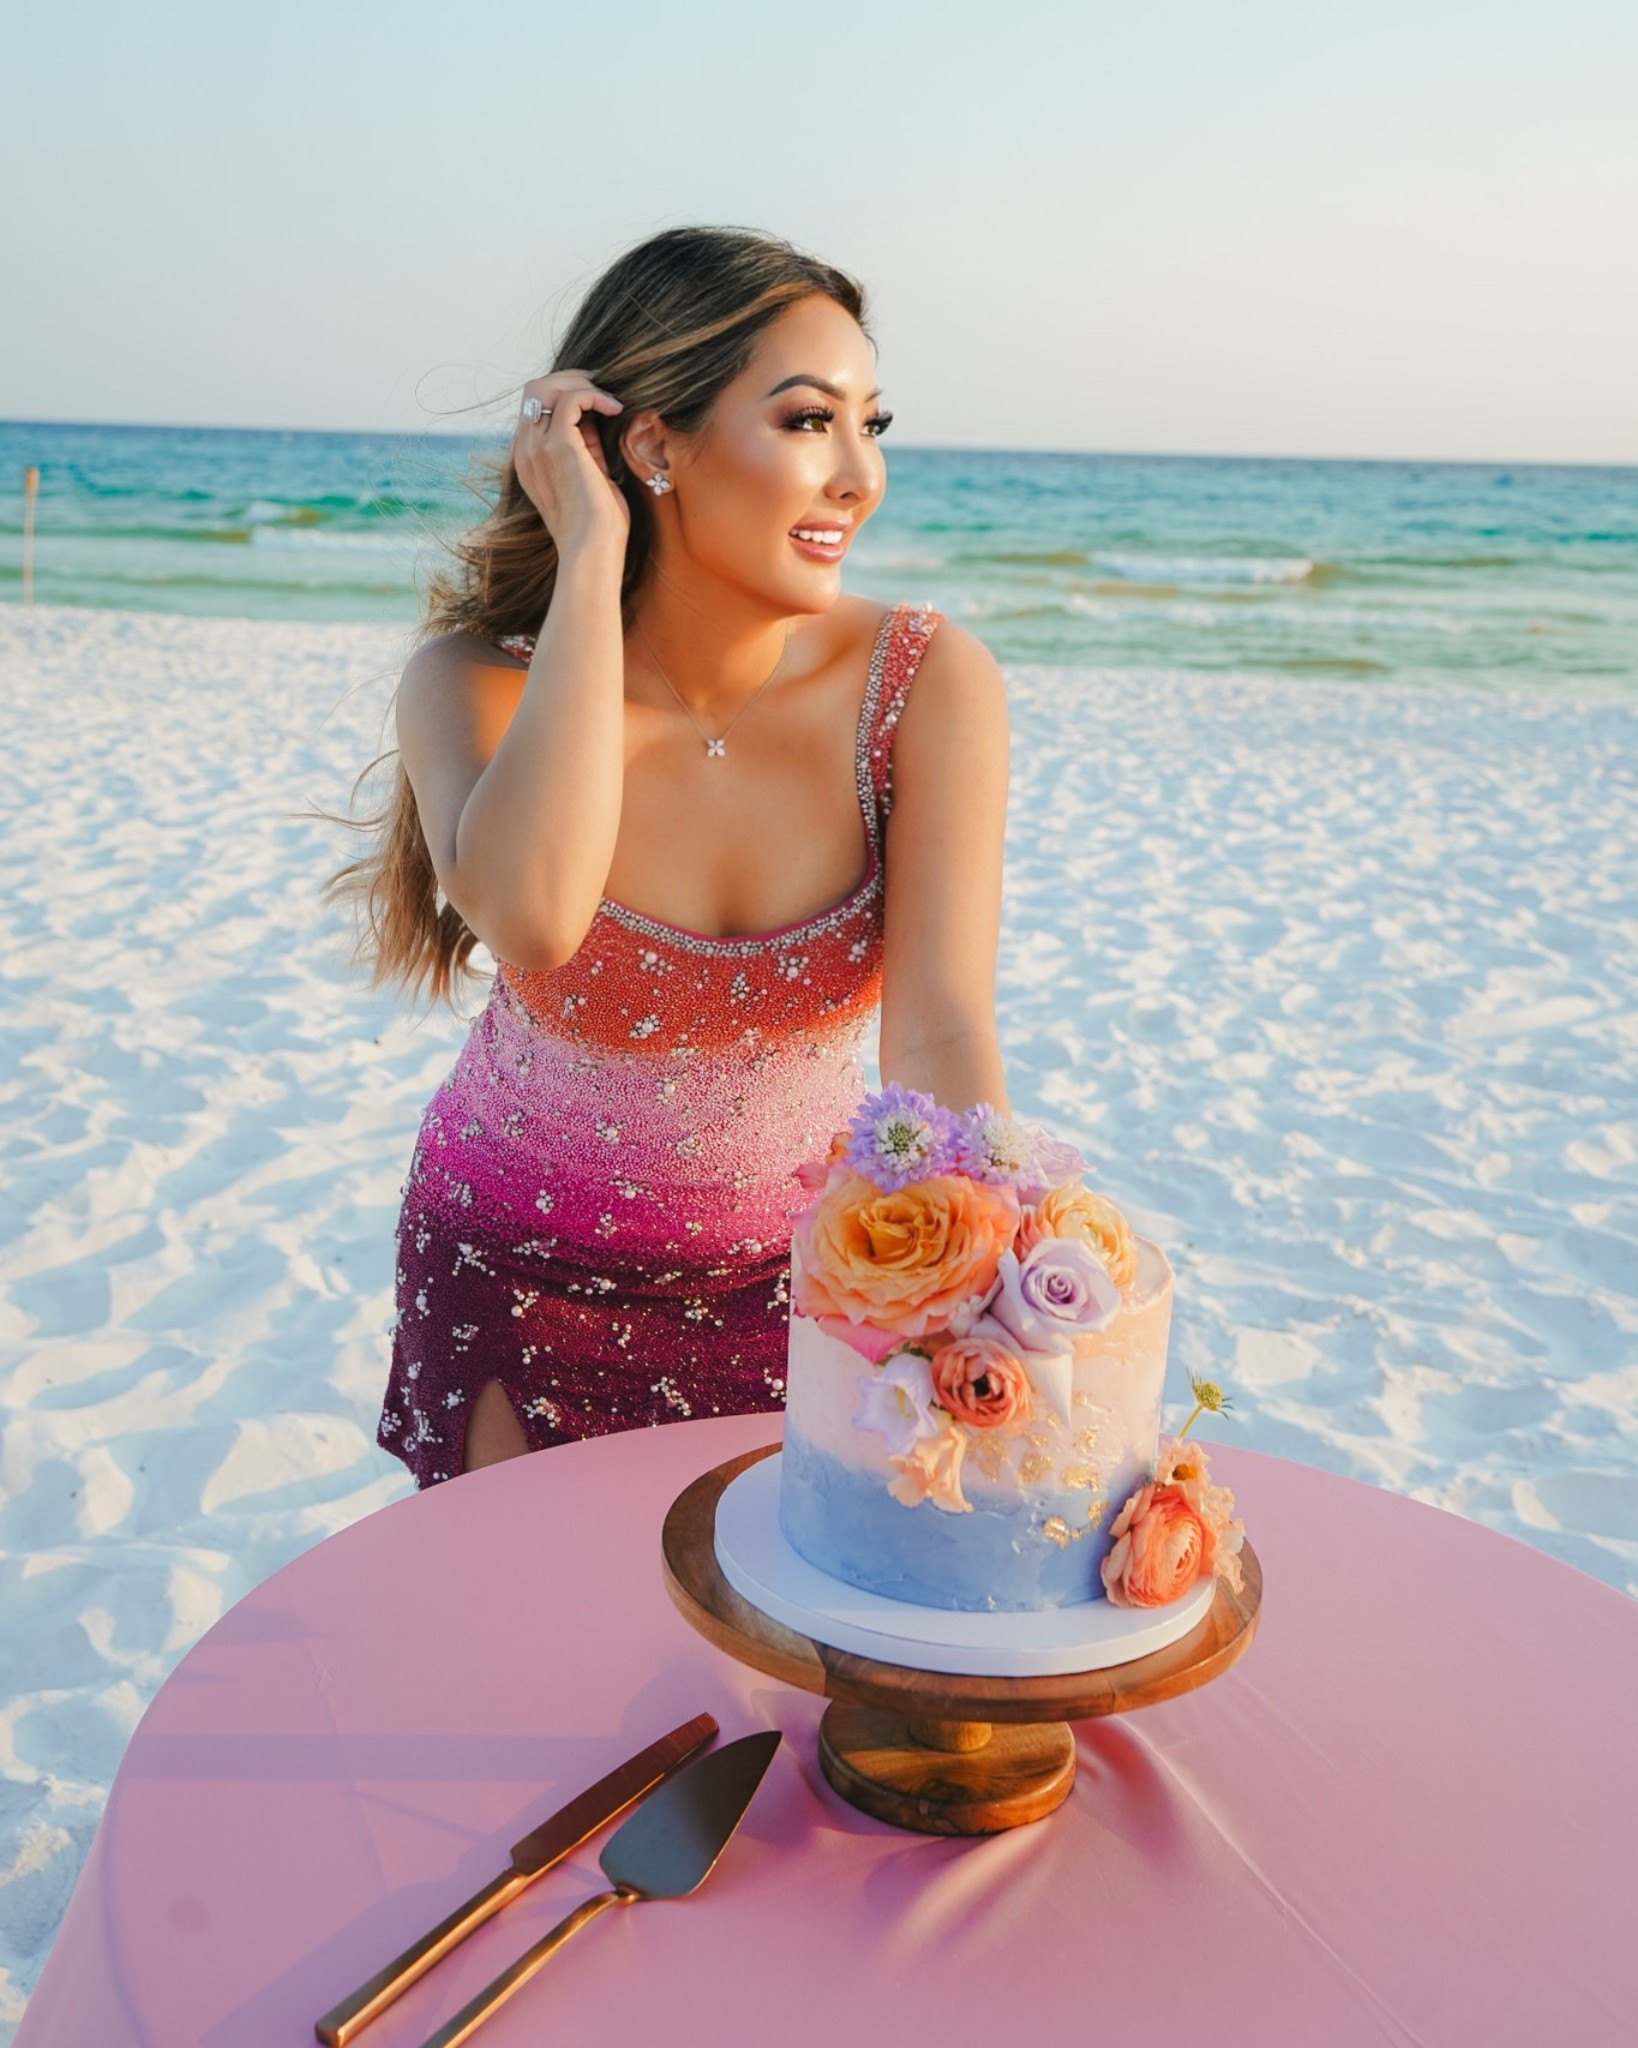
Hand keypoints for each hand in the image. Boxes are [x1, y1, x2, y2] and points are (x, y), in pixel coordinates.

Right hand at [511, 371, 629, 563]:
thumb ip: (587, 448)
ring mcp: (538, 447)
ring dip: (581, 383)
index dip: (564, 394)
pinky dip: (594, 395)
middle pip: (535, 389)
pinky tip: (615, 408)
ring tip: (608, 399)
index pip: (535, 407)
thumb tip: (597, 418)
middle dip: (570, 380)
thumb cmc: (597, 528)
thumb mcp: (589, 478)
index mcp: (528, 460)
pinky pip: (571, 398)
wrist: (592, 553)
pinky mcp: (559, 445)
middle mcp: (526, 450)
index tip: (596, 401)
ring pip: (547, 386)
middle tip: (602, 391)